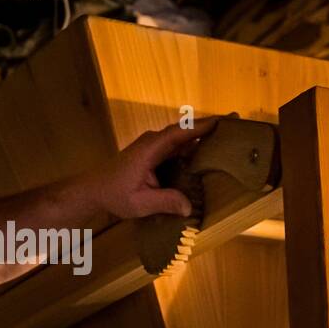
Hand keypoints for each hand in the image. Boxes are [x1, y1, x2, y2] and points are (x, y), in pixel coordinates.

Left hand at [95, 115, 225, 219]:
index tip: (223, 120)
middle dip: (209, 126)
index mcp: (150, 149)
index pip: (179, 133)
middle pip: (185, 130)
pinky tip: (207, 152)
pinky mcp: (154, 153)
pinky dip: (193, 146)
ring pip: (182, 137)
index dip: (201, 126)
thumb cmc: (113, 194)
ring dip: (203, 135)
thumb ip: (164, 202)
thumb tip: (189, 207)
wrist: (93, 190)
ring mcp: (153, 146)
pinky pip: (177, 146)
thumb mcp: (139, 203)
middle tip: (235, 121)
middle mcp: (153, 142)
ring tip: (228, 134)